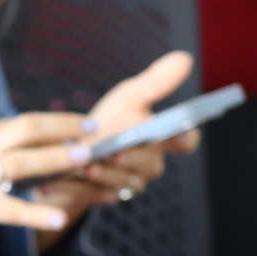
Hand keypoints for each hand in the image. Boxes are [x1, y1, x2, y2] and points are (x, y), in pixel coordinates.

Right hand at [0, 51, 93, 240]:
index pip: (22, 121)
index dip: (57, 121)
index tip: (87, 122)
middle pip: (26, 132)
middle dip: (64, 131)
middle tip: (95, 134)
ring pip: (21, 164)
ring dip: (56, 161)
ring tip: (87, 160)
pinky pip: (9, 209)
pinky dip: (35, 213)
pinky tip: (61, 217)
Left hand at [38, 50, 197, 214]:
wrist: (69, 148)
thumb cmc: (106, 121)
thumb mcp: (127, 98)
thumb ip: (154, 83)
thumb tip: (184, 57)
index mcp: (160, 139)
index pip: (187, 141)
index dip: (186, 139)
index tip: (177, 135)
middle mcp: (150, 164)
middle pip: (154, 167)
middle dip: (137, 159)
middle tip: (119, 153)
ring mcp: (129, 183)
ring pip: (128, 183)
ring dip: (110, 174)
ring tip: (90, 165)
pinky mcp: (105, 197)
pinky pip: (102, 196)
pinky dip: (88, 187)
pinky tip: (72, 179)